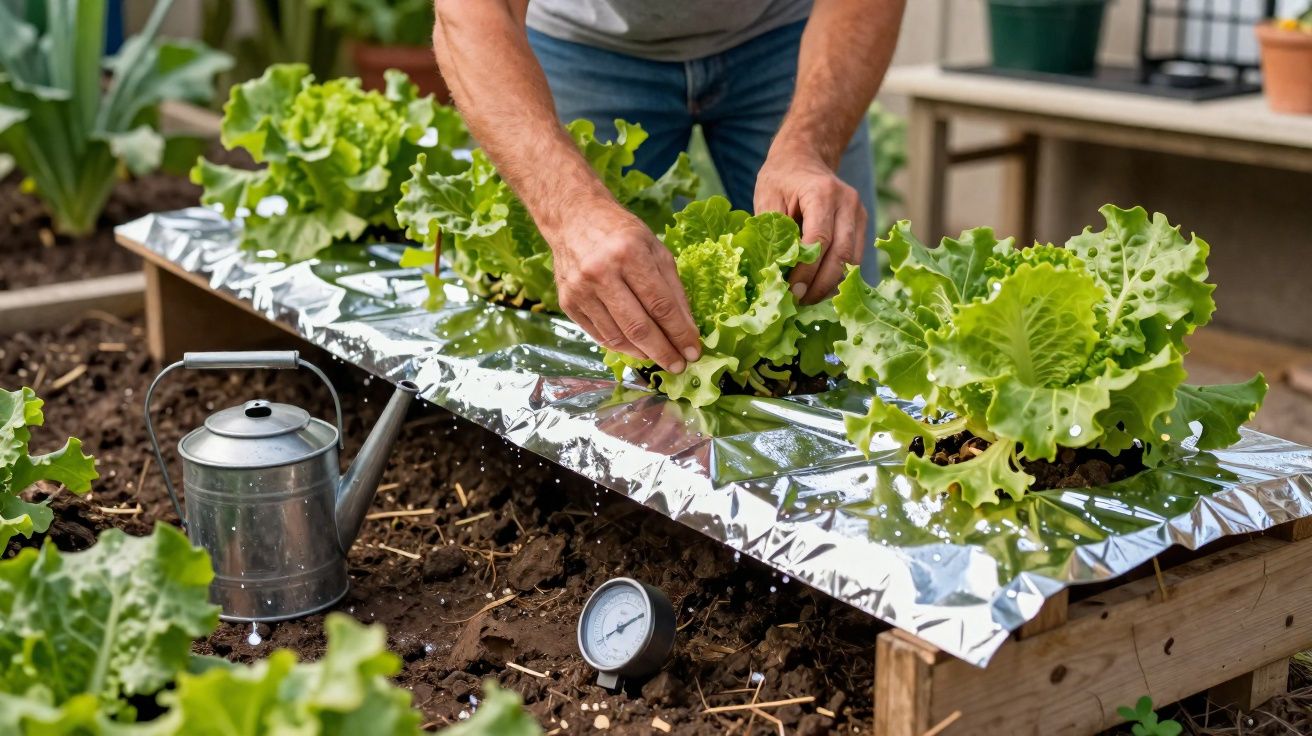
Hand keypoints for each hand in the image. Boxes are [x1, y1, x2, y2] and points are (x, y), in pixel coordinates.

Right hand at [547, 200, 700, 372]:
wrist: (574, 218)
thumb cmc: (622, 234)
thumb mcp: (656, 250)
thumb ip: (674, 289)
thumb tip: (688, 330)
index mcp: (630, 254)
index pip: (661, 306)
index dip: (680, 333)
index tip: (693, 352)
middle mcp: (601, 272)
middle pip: (639, 327)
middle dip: (663, 352)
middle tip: (679, 365)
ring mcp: (581, 290)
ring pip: (618, 337)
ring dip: (643, 353)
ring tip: (659, 355)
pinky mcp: (567, 302)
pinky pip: (599, 335)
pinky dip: (621, 346)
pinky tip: (637, 347)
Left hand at [754, 143, 866, 303]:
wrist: (804, 158)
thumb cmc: (781, 179)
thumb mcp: (767, 199)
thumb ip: (774, 234)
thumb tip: (776, 273)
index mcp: (822, 193)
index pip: (820, 240)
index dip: (807, 271)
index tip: (791, 291)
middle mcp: (848, 202)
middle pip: (841, 255)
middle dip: (820, 285)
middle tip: (800, 303)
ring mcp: (859, 214)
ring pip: (852, 261)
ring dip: (831, 285)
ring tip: (808, 299)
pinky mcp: (862, 225)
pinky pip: (854, 258)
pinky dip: (838, 277)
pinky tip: (819, 287)